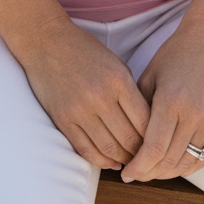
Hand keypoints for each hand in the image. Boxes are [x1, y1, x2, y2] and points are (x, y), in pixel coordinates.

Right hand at [19, 16, 150, 170]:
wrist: (47, 42)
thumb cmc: (84, 50)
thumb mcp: (115, 64)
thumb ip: (130, 92)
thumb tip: (146, 125)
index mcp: (118, 79)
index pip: (145, 120)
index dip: (154, 137)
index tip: (157, 142)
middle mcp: (101, 96)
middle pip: (129, 138)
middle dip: (140, 152)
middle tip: (146, 157)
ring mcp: (80, 109)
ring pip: (109, 148)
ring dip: (122, 159)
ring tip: (130, 161)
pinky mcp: (63, 119)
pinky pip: (85, 150)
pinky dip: (101, 160)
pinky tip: (110, 161)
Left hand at [121, 15, 203, 182]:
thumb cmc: (176, 53)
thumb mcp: (150, 75)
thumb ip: (139, 107)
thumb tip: (128, 138)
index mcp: (171, 101)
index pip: (153, 149)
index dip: (138, 166)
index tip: (126, 174)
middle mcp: (193, 114)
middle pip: (168, 160)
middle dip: (149, 172)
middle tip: (136, 173)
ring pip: (186, 163)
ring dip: (167, 172)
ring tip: (152, 170)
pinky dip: (188, 166)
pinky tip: (174, 165)